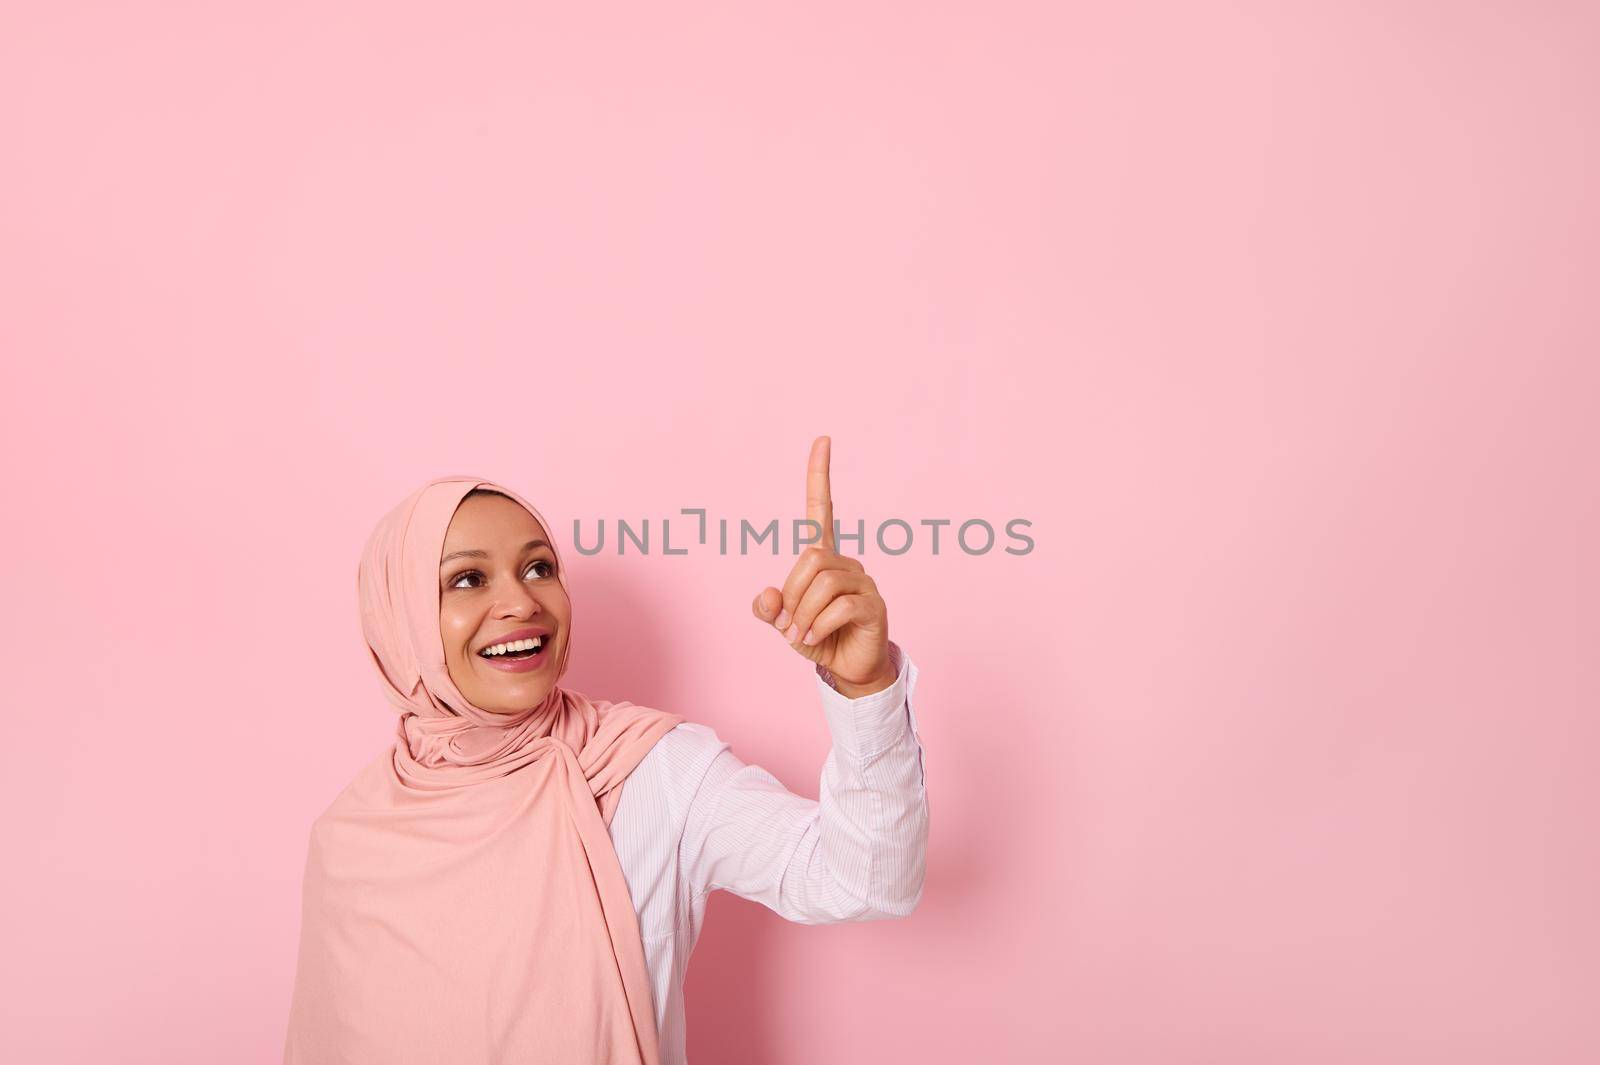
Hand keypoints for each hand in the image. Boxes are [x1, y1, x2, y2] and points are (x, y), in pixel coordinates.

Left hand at [752, 435, 895, 697]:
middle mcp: (846, 562)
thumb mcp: (783, 623)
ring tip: (800, 635)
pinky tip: (813, 639)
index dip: (819, 475)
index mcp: (823, 558)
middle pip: (811, 559)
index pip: (821, 507)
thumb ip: (769, 608)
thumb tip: (767, 596)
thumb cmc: (816, 638)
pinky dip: (818, 625)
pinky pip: (840, 605)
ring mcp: (864, 582)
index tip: (823, 439)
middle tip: (787, 624)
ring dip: (803, 612)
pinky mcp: (874, 605)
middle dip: (791, 593)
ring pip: (823, 582)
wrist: (848, 669)